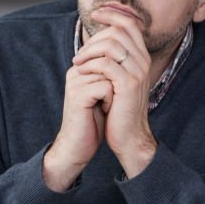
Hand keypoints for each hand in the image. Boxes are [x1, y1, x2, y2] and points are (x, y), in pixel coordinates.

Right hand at [43, 63, 113, 191]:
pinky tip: (104, 111)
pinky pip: (106, 87)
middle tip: (109, 101)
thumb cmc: (93, 122)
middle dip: (116, 84)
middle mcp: (75, 72)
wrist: (78, 145)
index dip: (117, 76)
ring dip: (115, 93)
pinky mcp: (78, 94)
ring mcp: (75, 82)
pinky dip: (110, 101)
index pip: (108, 57)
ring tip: (105, 106)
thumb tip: (129, 60)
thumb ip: (109, 74)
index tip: (111, 94)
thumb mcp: (104, 93)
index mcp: (80, 68)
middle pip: (110, 64)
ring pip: (109, 75)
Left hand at [72, 7, 155, 176]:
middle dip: (94, 37)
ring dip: (89, 51)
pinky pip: (105, 63)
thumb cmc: (119, 110)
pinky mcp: (128, 84)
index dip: (111, 15)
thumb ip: (112, 60)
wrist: (129, 136)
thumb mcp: (117, 80)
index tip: (94, 15)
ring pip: (111, 44)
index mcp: (141, 57)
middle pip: (119, 30)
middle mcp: (142, 61)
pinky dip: (90, 65)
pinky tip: (81, 73)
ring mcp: (137, 72)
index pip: (129, 23)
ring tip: (77, 64)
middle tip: (79, 55)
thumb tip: (97, 42)